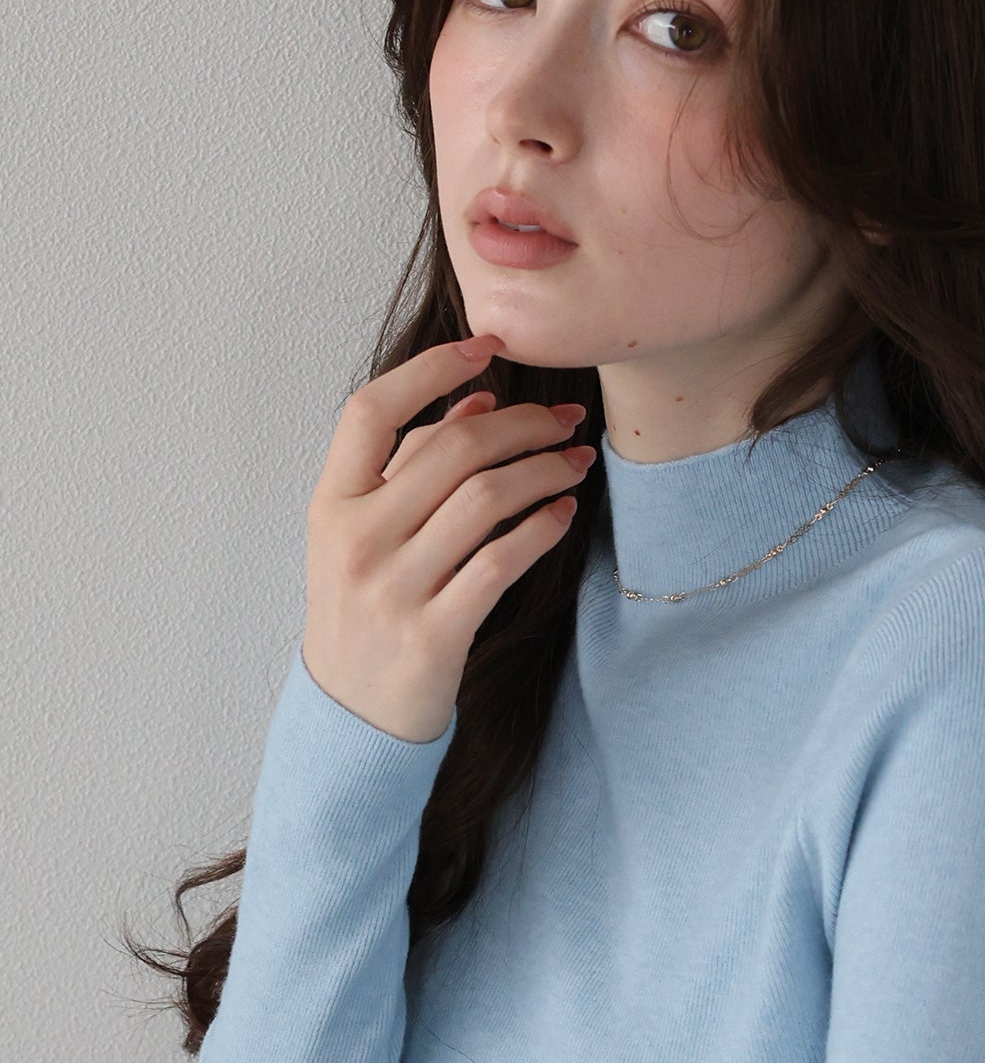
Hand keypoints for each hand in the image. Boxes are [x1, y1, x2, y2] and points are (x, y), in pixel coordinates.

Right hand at [302, 330, 595, 742]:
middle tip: (566, 418)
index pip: (371, 410)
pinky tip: (564, 513)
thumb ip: (409, 469)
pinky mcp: (435, 633)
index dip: (431, 369)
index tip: (488, 347)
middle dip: (524, 423)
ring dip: (544, 470)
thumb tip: (475, 401)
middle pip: (452, 449)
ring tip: (576, 461)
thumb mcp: (364, 536)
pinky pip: (500, 563)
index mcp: (331, 505)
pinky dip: (540, 529)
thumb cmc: (364, 612)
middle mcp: (356, 539)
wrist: (352, 714)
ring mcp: (394, 588)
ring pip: (484, 499)